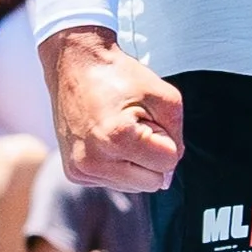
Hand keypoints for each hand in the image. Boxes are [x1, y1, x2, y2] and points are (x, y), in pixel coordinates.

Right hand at [41, 26, 183, 191]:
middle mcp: (93, 160)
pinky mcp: (74, 173)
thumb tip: (167, 175)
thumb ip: (176, 136)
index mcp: (117, 138)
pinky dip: (118, 164)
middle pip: (152, 183)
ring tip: (119, 131)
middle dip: (152, 155)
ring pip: (134, 187)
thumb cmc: (120, 76)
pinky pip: (115, 182)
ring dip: (135, 162)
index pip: (168, 163)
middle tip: (134, 125)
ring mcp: (81, 169)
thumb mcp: (165, 96)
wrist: (75, 64)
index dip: (166, 137)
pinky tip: (106, 139)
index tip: (146, 116)